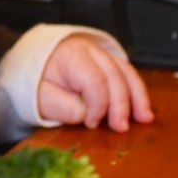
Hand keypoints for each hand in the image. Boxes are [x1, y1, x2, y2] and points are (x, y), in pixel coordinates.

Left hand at [38, 37, 152, 131]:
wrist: (34, 64)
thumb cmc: (38, 82)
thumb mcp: (40, 96)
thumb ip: (60, 106)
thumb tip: (85, 115)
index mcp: (71, 55)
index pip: (94, 80)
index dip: (98, 105)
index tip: (91, 124)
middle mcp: (90, 50)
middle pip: (114, 75)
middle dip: (120, 104)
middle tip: (121, 128)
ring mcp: (102, 54)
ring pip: (126, 72)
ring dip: (137, 97)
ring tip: (144, 119)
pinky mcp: (108, 62)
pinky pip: (128, 74)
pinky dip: (137, 92)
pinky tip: (143, 110)